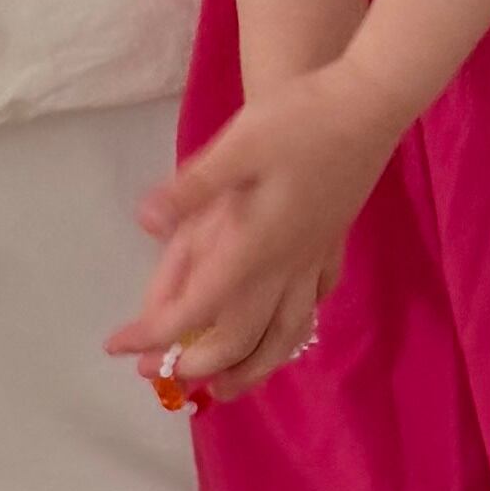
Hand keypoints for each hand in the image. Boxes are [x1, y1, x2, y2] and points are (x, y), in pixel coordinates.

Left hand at [112, 65, 402, 392]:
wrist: (372, 103)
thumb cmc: (302, 119)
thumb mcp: (239, 143)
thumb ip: (193, 187)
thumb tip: (145, 221)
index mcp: (254, 245)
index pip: (196, 309)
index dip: (153, 334)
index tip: (117, 347)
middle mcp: (285, 265)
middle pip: (240, 337)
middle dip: (198, 364)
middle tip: (159, 374)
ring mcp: (314, 258)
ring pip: (286, 335)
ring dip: (252, 368)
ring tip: (228, 388)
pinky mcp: (333, 244)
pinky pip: (314, 303)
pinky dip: (295, 329)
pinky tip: (290, 327)